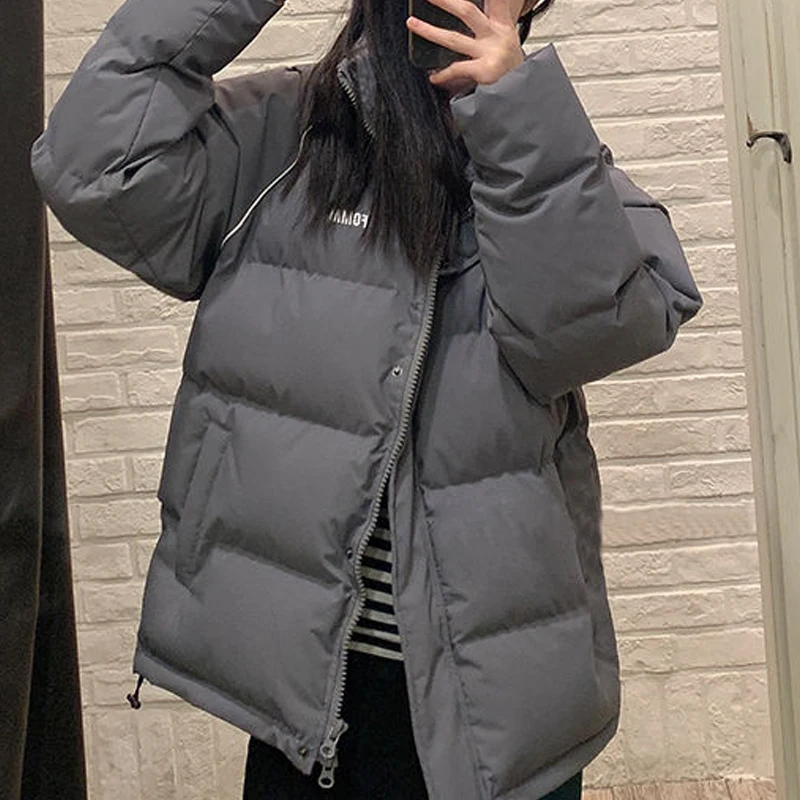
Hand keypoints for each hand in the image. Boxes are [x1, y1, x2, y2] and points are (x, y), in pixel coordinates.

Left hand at [406, 0, 525, 96]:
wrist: (523, 97)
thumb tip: (463, 13)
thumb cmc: (511, 73)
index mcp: (502, 26)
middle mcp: (496, 36)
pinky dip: (442, 74)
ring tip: (412, 23)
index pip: (496, 0)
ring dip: (429, 31)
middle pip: (467, 11)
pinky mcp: (485, 71)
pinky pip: (456, 69)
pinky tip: (433, 76)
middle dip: (445, 1)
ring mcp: (490, 53)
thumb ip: (492, 26)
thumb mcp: (508, 44)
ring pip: (453, 38)